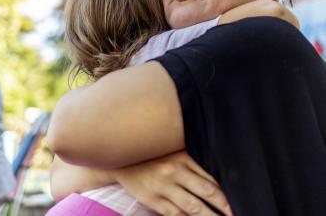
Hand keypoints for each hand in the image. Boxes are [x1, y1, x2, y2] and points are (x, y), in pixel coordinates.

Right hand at [113, 151, 231, 215]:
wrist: (123, 159)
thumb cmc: (153, 154)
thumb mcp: (173, 152)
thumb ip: (192, 162)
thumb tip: (214, 179)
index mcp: (183, 157)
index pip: (211, 176)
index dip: (226, 192)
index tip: (240, 200)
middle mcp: (176, 171)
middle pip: (207, 192)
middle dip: (225, 207)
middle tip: (238, 215)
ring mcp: (165, 186)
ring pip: (194, 208)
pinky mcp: (154, 199)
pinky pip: (175, 215)